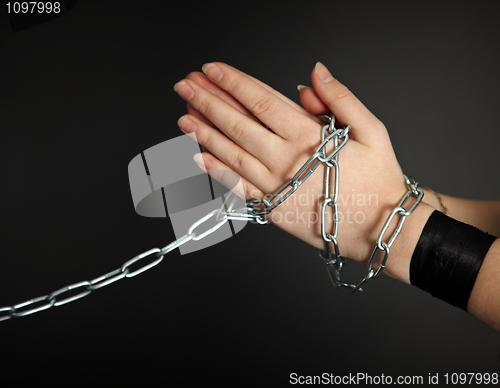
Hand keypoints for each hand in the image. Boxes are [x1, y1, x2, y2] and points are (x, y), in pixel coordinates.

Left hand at [174, 62, 433, 282]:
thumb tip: (314, 74)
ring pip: (232, 154)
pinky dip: (217, 172)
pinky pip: (238, 187)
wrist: (380, 227)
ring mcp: (276, 185)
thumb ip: (341, 99)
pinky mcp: (272, 208)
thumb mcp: (372, 130)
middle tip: (185, 86)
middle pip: (239, 124)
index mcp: (309, 135)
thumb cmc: (378, 179)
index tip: (211, 71)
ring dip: (204, 133)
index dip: (233, 83)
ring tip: (183, 116)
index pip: (261, 101)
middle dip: (208, 102)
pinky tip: (197, 157)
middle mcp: (286, 159)